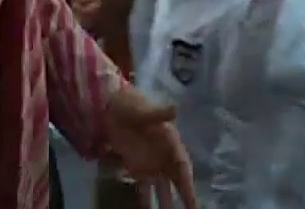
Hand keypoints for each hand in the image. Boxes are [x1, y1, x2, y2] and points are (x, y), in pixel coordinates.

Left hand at [105, 84, 197, 208]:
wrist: (110, 106)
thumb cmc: (131, 106)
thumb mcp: (144, 110)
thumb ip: (158, 113)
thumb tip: (175, 109)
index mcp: (172, 144)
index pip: (183, 170)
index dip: (189, 188)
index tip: (194, 206)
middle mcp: (164, 158)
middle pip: (176, 184)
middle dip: (182, 200)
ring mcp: (150, 165)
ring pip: (160, 189)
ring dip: (163, 203)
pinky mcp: (135, 168)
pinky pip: (142, 188)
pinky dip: (144, 199)